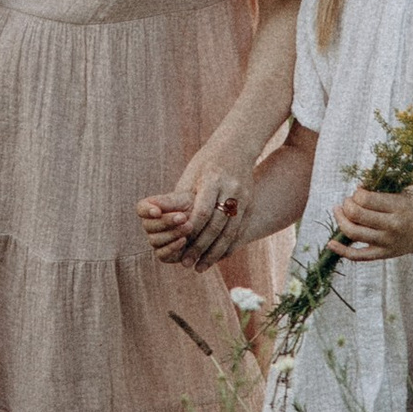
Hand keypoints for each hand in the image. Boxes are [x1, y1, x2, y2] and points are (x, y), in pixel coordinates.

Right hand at [137, 185, 199, 263]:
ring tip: (189, 227)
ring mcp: (158, 241)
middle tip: (183, 217)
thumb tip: (155, 209)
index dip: (147, 211)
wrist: (209, 220)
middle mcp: (152, 226)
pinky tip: (184, 240)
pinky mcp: (166, 254)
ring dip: (172, 234)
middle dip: (166, 222)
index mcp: (152, 209)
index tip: (157, 211)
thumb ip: (169, 202)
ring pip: (155, 240)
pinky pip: (162, 255)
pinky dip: (172, 248)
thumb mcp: (184, 199)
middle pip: (148, 226)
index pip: (142, 209)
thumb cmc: (195, 205)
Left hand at [163, 141, 251, 268]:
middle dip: (201, 247)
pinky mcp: (250, 203)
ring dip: (215, 252)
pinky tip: (216, 257)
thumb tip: (162, 219)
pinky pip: (239, 230)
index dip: (191, 230)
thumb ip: (180, 198)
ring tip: (200, 266)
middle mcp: (232, 188)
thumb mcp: (191, 173)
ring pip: (231, 231)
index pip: (203, 210)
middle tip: (187, 263)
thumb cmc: (207, 159)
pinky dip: (227, 245)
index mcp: (214, 178)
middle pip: (217, 224)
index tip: (179, 246)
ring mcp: (244, 196)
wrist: (238, 145)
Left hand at [333, 181, 412, 264]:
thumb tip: (356, 189)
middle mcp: (392, 226)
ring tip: (339, 211)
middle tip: (347, 202)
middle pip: (356, 215)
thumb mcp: (402, 194)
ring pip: (354, 233)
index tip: (358, 193)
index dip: (356, 194)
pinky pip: (358, 256)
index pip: (365, 198)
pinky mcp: (383, 254)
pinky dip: (341, 251)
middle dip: (346, 205)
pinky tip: (330, 243)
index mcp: (398, 207)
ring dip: (341, 220)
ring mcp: (387, 242)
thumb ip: (380, 192)